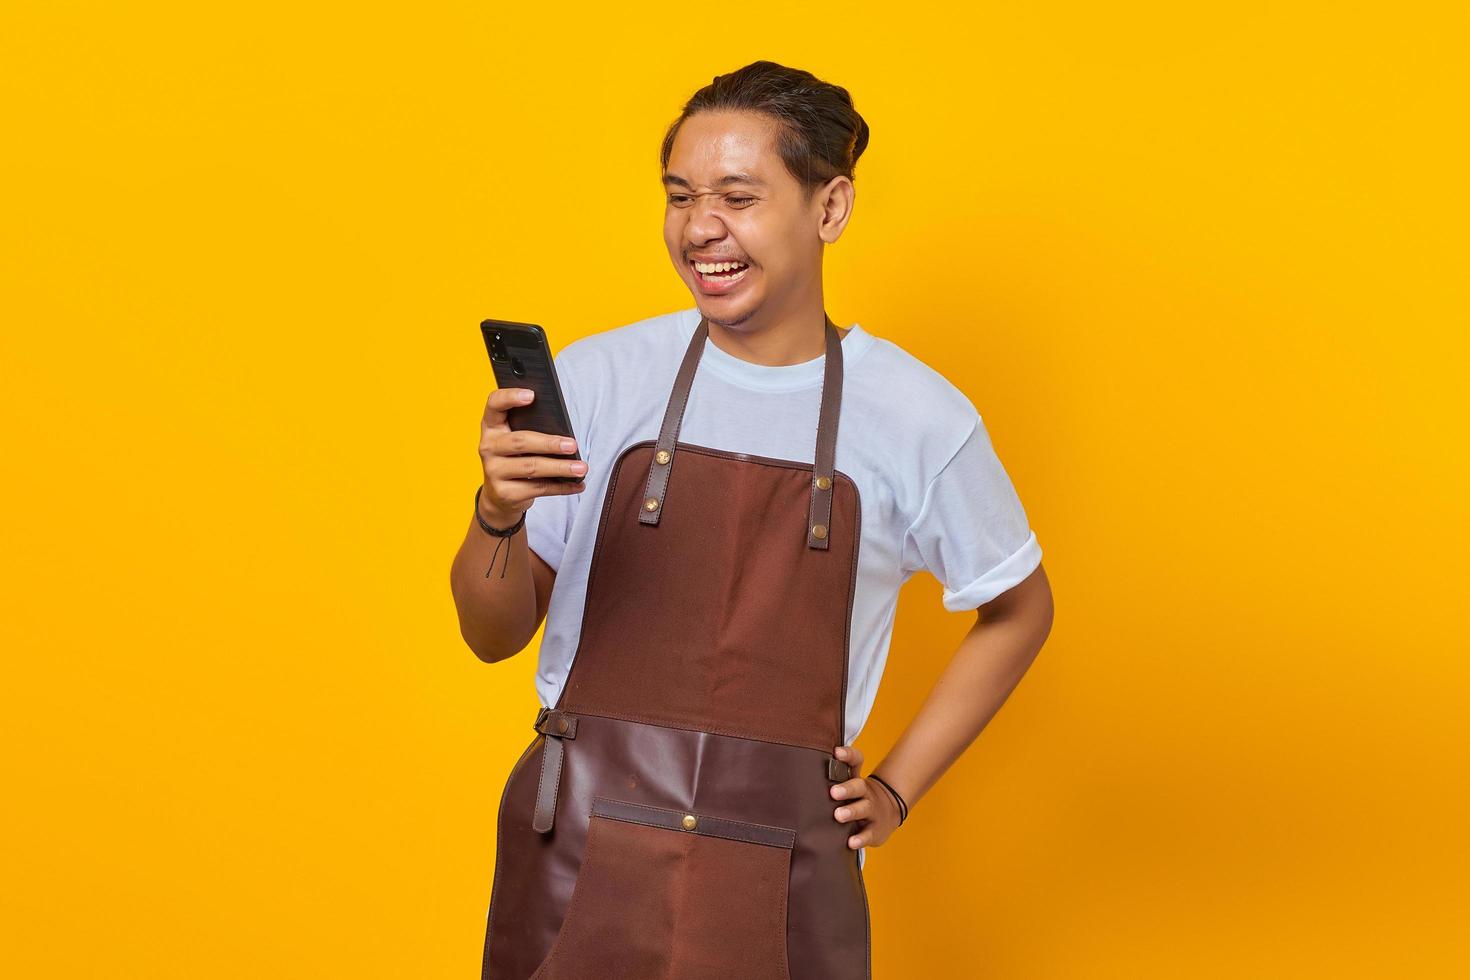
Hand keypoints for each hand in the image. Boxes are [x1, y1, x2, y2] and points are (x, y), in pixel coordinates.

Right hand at [479, 387, 586, 524]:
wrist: (499, 497)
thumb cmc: (514, 459)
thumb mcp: (515, 441)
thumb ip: (531, 429)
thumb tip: (564, 429)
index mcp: (491, 427)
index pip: (494, 404)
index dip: (510, 397)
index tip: (532, 395)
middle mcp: (488, 447)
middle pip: (520, 441)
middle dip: (550, 443)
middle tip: (573, 445)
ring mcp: (494, 471)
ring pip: (532, 467)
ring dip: (560, 467)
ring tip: (581, 468)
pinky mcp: (505, 493)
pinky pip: (538, 488)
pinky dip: (561, 487)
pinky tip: (577, 484)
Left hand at [828, 743, 902, 849]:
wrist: (888, 812)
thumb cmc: (857, 798)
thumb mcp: (848, 786)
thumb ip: (829, 782)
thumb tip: (796, 777)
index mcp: (856, 779)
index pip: (856, 761)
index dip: (848, 755)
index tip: (836, 752)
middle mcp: (865, 793)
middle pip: (859, 786)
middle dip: (847, 789)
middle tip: (833, 792)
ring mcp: (872, 811)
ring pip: (864, 808)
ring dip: (852, 811)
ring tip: (839, 815)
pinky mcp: (875, 830)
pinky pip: (868, 834)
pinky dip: (860, 838)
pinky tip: (851, 842)